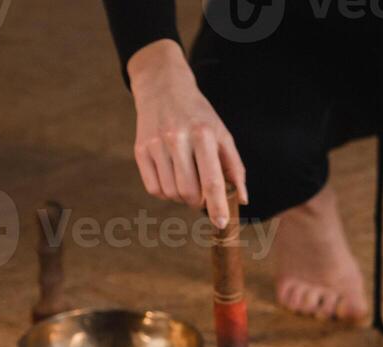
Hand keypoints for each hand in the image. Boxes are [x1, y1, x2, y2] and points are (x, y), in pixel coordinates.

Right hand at [126, 40, 247, 228]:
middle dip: (197, 201)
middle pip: (188, 192)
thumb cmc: (197, 114)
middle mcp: (178, 139)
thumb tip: (242, 198)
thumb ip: (233, 166)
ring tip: (186, 180)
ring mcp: (156, 145)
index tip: (221, 223)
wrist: (162, 88)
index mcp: (203, 134)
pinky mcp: (140, 150)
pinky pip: (154, 189)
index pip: (211, 179)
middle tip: (201, 194)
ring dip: (181, 197)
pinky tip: (171, 177)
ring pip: (170, 193)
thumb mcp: (221, 133)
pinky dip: (165, 192)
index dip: (217, 205)